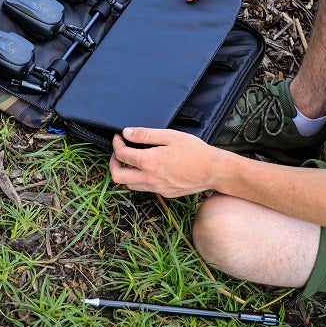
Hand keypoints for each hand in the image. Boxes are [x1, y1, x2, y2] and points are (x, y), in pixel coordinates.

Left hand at [109, 127, 226, 196]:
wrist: (213, 171)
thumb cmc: (194, 151)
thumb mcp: (169, 136)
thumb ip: (145, 135)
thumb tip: (127, 133)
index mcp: (149, 162)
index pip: (121, 155)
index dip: (116, 144)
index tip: (119, 137)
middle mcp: (149, 178)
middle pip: (117, 176)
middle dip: (112, 163)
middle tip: (118, 152)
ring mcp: (156, 188)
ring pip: (130, 185)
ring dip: (126, 172)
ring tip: (133, 160)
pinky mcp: (164, 193)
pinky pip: (144, 188)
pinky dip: (140, 179)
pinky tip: (149, 168)